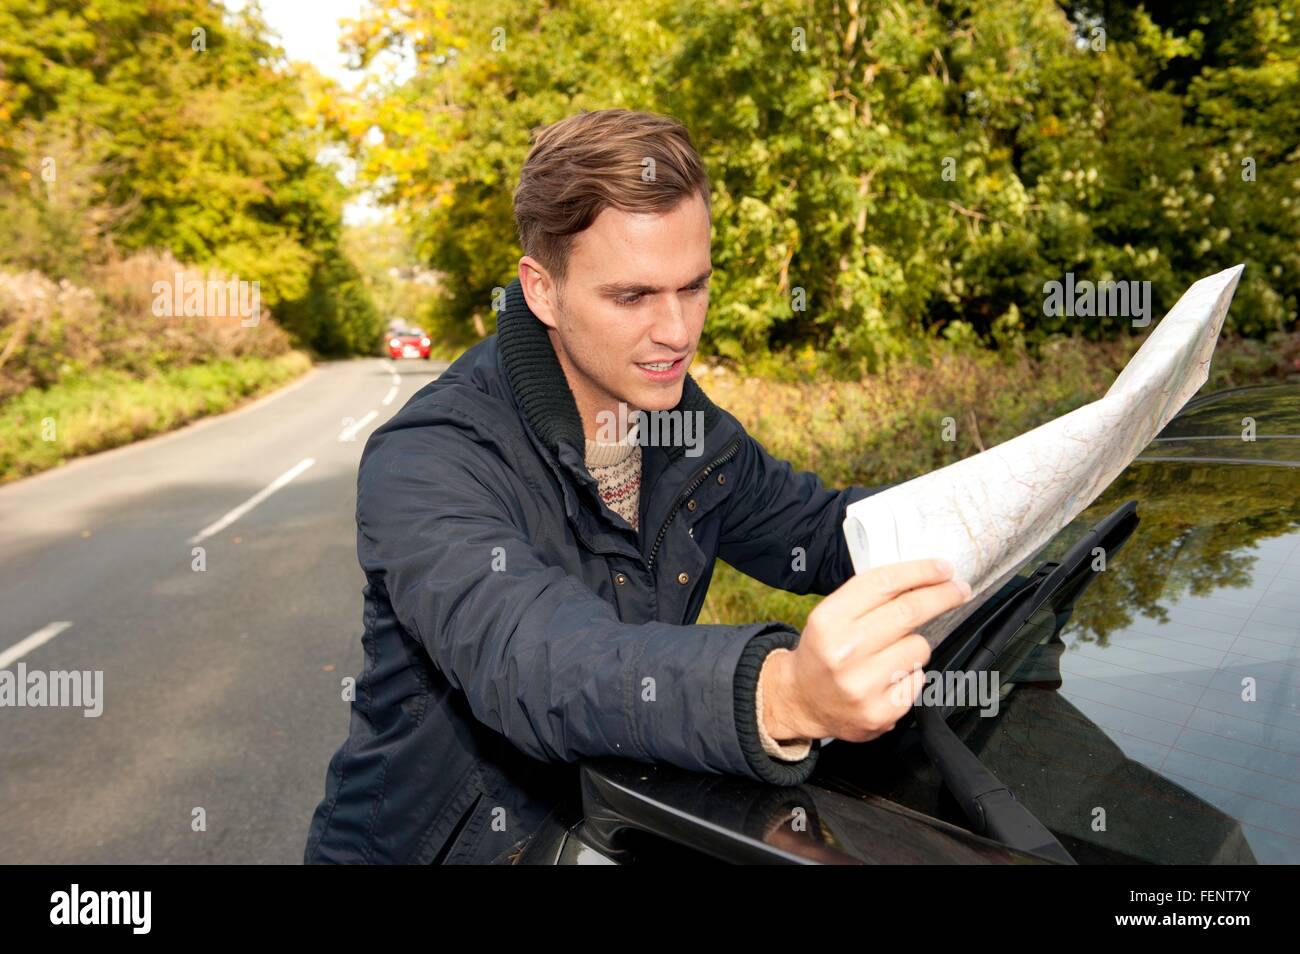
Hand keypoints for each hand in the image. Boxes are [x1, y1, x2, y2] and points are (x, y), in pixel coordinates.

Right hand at [761, 559, 971, 742]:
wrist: (802, 700)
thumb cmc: (823, 652)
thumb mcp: (830, 616)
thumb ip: (868, 597)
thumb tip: (922, 579)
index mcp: (828, 621)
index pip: (884, 584)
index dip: (920, 572)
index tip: (943, 568)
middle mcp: (844, 652)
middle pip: (909, 611)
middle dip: (942, 596)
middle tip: (958, 590)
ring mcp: (862, 685)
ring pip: (919, 647)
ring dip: (914, 645)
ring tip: (890, 654)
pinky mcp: (879, 712)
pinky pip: (918, 680)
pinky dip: (910, 675)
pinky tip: (888, 679)